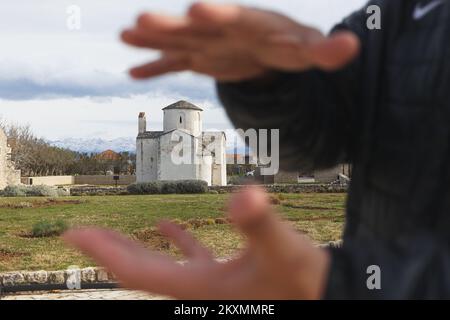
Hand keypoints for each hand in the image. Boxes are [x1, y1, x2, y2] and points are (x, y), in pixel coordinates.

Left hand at [64, 187, 329, 299]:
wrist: (323, 296)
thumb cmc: (304, 280)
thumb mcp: (282, 250)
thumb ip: (261, 224)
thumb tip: (244, 194)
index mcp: (200, 286)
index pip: (138, 270)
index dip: (104, 251)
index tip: (76, 232)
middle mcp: (197, 289)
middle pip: (140, 271)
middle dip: (108, 251)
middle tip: (80, 232)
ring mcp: (209, 284)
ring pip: (160, 267)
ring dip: (134, 249)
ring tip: (110, 236)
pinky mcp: (223, 277)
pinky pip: (188, 260)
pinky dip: (174, 243)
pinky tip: (167, 226)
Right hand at [121, 2, 359, 81]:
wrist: (270, 47)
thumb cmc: (290, 44)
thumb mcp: (309, 48)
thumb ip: (326, 50)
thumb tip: (350, 47)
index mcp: (249, 23)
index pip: (231, 17)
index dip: (215, 14)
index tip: (196, 10)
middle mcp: (222, 28)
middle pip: (194, 25)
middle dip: (171, 24)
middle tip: (141, 20)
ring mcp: (207, 43)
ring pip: (176, 40)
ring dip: (152, 40)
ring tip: (124, 36)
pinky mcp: (199, 57)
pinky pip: (174, 63)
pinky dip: (156, 67)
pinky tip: (133, 71)